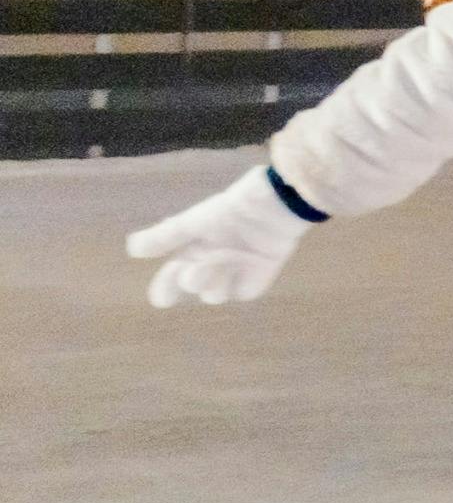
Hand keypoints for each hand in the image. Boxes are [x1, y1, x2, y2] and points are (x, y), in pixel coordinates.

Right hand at [126, 168, 315, 307]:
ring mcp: (234, 274)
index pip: (171, 281)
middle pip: (189, 289)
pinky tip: (241, 262)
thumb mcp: (192, 222)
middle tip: (190, 269)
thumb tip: (131, 247)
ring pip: (214, 295)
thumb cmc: (229, 210)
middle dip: (187, 281)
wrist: (271, 205)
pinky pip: (242, 292)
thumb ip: (164, 236)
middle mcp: (210, 267)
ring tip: (220, 258)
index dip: (165, 288)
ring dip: (212, 280)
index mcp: (191, 253)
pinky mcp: (257, 279)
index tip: (162, 296)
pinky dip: (237, 281)